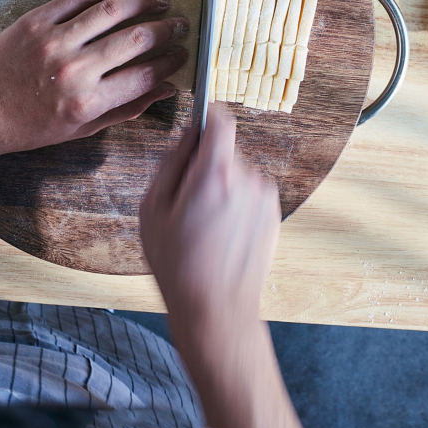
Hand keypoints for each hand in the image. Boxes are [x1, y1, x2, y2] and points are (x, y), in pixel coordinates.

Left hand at [0, 0, 188, 154]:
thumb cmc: (31, 125)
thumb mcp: (83, 129)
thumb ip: (127, 108)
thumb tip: (166, 89)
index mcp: (88, 102)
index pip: (145, 75)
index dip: (171, 62)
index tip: (183, 53)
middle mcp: (74, 71)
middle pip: (135, 40)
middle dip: (166, 29)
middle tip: (179, 24)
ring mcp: (54, 42)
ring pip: (111, 11)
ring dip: (143, 2)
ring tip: (159, 0)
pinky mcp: (36, 21)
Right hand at [141, 104, 279, 335]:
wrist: (216, 311)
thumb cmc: (179, 265)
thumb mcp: (153, 208)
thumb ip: (172, 161)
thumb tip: (187, 134)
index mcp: (215, 173)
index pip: (221, 119)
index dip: (207, 117)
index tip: (197, 123)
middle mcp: (248, 180)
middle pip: (225, 151)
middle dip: (206, 165)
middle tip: (186, 200)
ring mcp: (265, 199)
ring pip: (238, 174)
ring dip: (222, 187)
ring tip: (204, 224)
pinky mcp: (273, 216)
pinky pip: (249, 195)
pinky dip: (236, 205)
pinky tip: (221, 234)